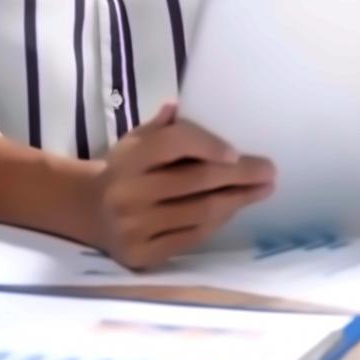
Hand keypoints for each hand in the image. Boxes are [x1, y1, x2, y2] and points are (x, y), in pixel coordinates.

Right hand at [86, 102, 275, 269]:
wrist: (90, 210)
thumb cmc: (127, 168)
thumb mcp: (136, 140)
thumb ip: (161, 127)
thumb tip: (178, 106)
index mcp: (129, 157)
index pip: (175, 144)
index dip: (208, 145)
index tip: (236, 152)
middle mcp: (128, 193)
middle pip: (196, 181)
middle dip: (240, 176)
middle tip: (269, 172)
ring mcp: (134, 227)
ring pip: (200, 213)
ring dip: (236, 201)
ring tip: (261, 191)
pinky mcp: (142, 254)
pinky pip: (192, 238)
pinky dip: (217, 223)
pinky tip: (233, 210)